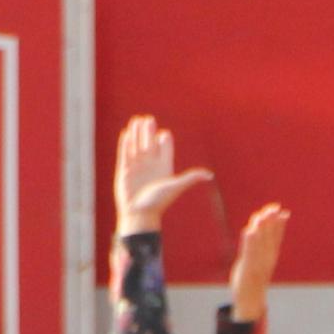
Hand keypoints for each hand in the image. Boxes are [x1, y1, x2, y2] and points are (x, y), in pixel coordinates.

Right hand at [112, 115, 212, 233]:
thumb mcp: (175, 187)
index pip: (165, 147)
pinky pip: (124, 154)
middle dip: (148, 131)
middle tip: (148, 119)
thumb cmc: (158, 202)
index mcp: (164, 167)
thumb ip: (190, 178)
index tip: (163, 134)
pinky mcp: (124, 170)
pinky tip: (125, 133)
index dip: (164, 139)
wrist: (139, 214)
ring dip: (136, 133)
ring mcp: (137, 167)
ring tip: (136, 120)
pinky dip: (124, 144)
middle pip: (149, 143)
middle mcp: (150, 165)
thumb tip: (209, 175)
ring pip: (136, 146)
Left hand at [229, 202, 286, 322]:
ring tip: (262, 216)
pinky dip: (250, 242)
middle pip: (269, 237)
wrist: (251, 299)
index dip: (279, 223)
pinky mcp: (248, 268)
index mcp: (272, 255)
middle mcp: (267, 258)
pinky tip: (250, 230)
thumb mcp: (264, 261)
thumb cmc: (256, 277)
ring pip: (260, 242)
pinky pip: (249, 252)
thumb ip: (268, 246)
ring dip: (261, 229)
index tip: (280, 210)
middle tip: (273, 208)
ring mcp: (258, 263)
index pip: (276, 236)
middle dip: (271, 222)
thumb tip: (271, 238)